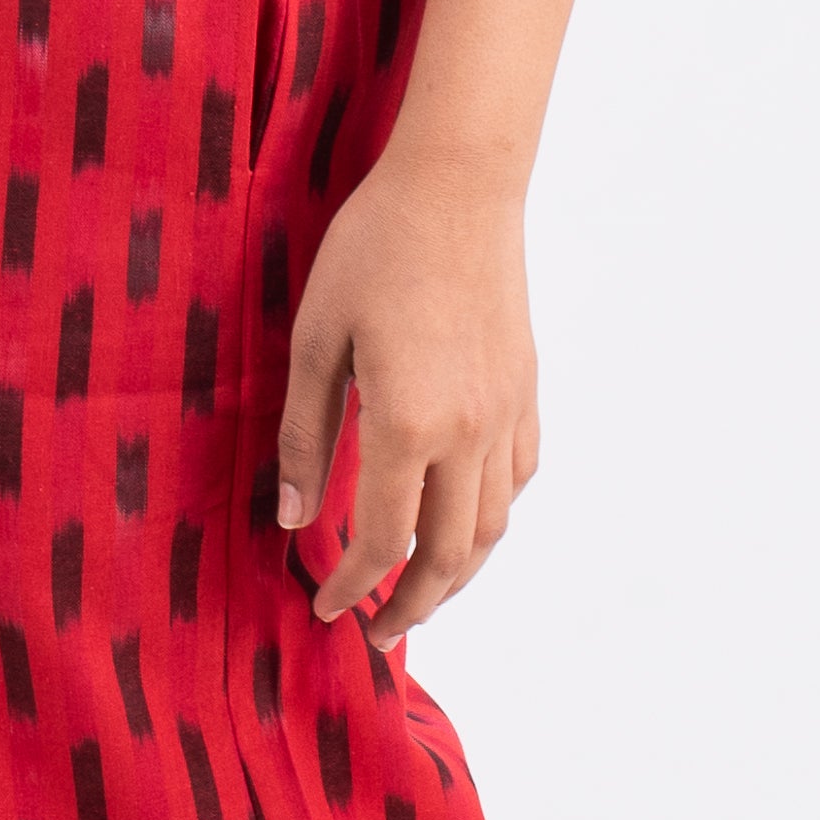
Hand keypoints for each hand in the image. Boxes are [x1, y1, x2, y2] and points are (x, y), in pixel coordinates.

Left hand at [272, 152, 541, 633]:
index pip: (381, 542)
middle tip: (374, 633)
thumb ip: (305, 434)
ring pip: (491, 528)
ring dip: (455, 575)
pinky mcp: (525, 391)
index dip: (351, 588)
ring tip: (417, 593)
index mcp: (408, 424)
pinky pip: (518, 479)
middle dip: (409, 607)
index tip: (322, 608)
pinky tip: (461, 520)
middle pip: (446, 557)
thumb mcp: (316, 338)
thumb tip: (294, 518)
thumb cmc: (372, 249)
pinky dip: (490, 518)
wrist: (457, 186)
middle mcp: (468, 434)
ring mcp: (506, 415)